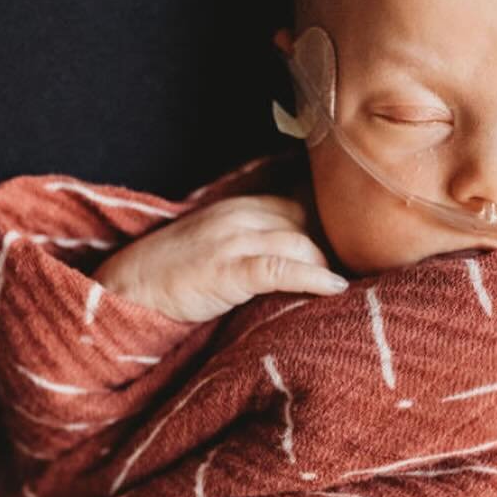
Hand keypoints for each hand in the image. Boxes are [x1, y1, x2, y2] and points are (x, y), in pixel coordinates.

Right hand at [93, 192, 347, 322]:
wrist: (123, 293)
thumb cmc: (170, 280)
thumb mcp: (216, 250)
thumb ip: (255, 245)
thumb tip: (302, 259)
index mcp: (238, 208)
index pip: (302, 203)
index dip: (335, 225)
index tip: (363, 245)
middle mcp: (239, 216)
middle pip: (310, 220)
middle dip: (342, 244)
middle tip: (373, 269)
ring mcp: (231, 241)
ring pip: (301, 241)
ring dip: (335, 263)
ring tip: (365, 284)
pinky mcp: (226, 270)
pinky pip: (280, 267)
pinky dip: (312, 276)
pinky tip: (336, 289)